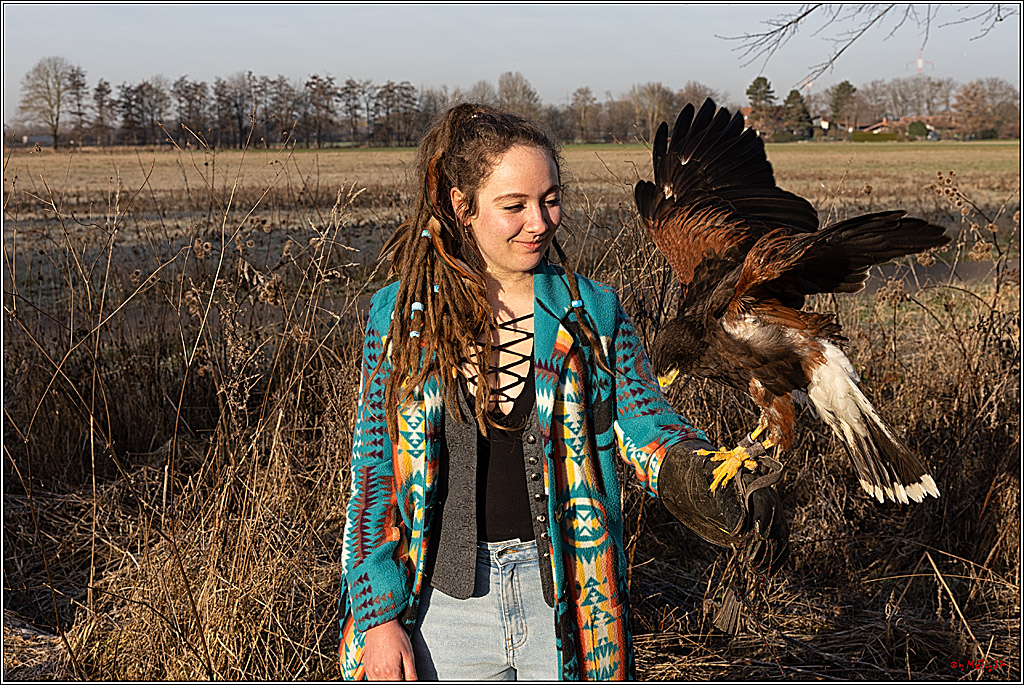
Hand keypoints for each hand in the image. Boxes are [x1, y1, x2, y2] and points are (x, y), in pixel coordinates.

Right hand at [362, 619, 417, 680]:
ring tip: (394, 672)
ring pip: (379, 684)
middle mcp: (378, 673)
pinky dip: (379, 679)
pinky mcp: (366, 667)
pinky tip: (385, 673)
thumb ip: (411, 673)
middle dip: (397, 680)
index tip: (407, 678)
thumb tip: (415, 683)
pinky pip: (371, 680)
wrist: (380, 624)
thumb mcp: (408, 654)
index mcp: (391, 671)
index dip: (404, 683)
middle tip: (401, 672)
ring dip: (388, 680)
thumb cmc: (395, 636)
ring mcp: (370, 670)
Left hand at [657, 440, 788, 575]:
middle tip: (748, 562)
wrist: (749, 487)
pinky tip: (766, 574)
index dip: (762, 521)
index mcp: (761, 492)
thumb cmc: (734, 491)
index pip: (765, 507)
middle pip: (773, 528)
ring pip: (780, 541)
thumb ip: (733, 510)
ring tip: (754, 571)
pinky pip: (784, 549)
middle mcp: (775, 506)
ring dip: (768, 558)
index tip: (757, 535)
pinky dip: (776, 562)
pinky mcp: (783, 531)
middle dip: (761, 547)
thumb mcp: (730, 494)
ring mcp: (781, 519)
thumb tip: (737, 532)